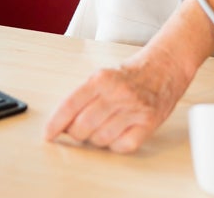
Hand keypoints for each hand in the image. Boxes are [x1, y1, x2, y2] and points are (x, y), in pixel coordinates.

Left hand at [44, 46, 192, 152]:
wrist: (165, 67)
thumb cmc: (131, 74)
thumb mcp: (103, 77)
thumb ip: (84, 97)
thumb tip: (63, 124)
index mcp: (102, 78)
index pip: (70, 104)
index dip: (55, 123)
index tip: (48, 134)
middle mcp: (118, 93)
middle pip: (83, 126)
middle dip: (75, 134)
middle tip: (78, 130)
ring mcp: (134, 109)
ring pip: (101, 139)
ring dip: (95, 139)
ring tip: (100, 128)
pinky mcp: (148, 123)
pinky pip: (122, 145)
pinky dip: (115, 145)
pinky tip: (117, 133)